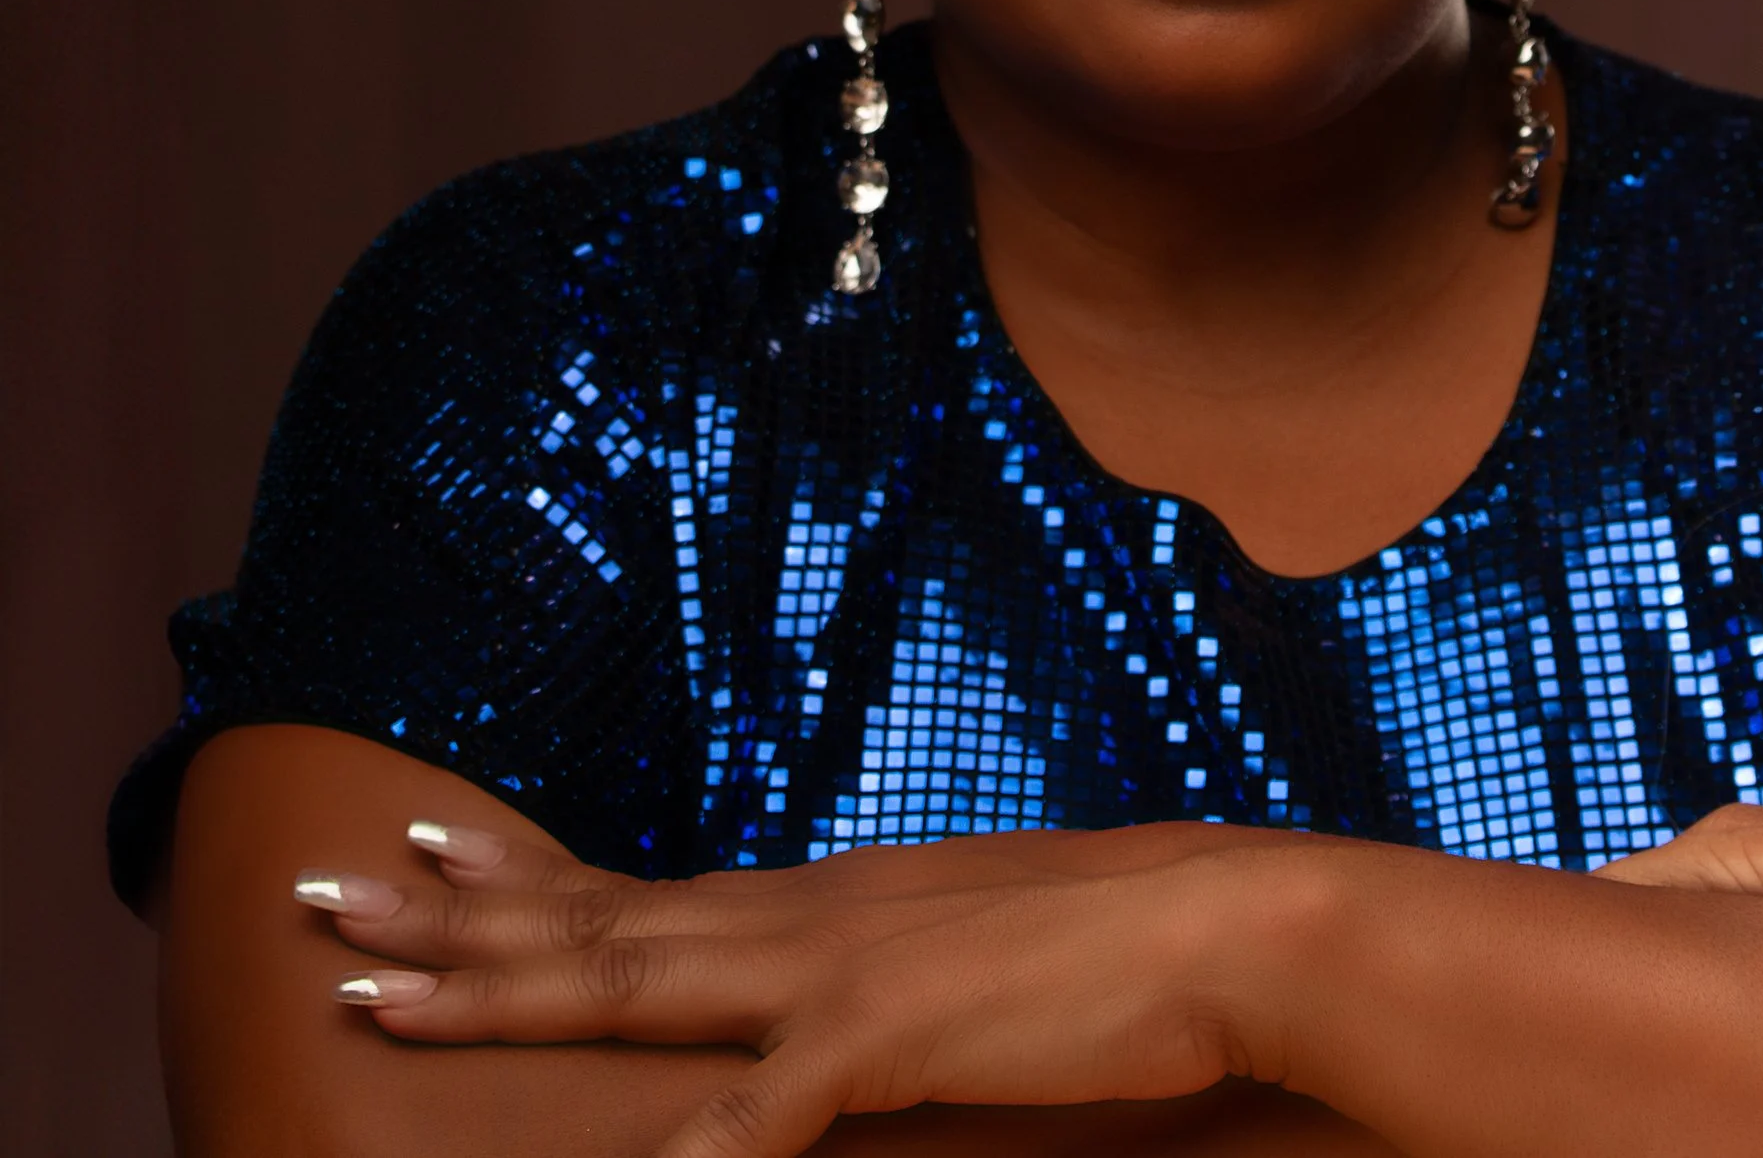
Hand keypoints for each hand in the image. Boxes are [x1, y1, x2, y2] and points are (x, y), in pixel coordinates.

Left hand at [300, 816, 1299, 1157]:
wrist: (1225, 919)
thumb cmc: (1113, 946)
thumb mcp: (969, 942)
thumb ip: (885, 961)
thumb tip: (834, 987)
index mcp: (823, 898)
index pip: (637, 885)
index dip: (518, 877)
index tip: (420, 846)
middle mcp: (804, 914)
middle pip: (594, 921)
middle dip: (448, 922)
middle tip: (325, 899)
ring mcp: (835, 973)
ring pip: (627, 980)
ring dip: (492, 990)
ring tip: (375, 993)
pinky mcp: (884, 1042)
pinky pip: (757, 1116)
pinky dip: (685, 1156)